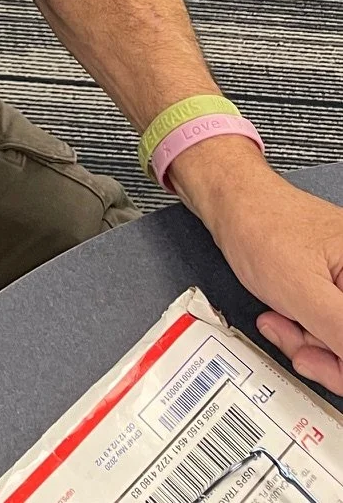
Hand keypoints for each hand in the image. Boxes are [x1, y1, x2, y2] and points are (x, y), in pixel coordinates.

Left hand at [191, 164, 342, 394]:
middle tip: (297, 346)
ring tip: (280, 321)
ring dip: (307, 339)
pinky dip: (302, 326)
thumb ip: (342, 332)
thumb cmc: (260, 227)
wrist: (230, 200)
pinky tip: (282, 314)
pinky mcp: (331, 282)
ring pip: (339, 337)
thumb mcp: (304, 293)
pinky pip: (326, 321)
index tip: (321, 360)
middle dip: (324, 351)